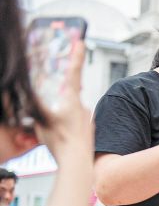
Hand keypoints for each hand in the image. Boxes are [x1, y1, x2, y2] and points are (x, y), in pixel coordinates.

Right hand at [36, 41, 92, 162]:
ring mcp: (88, 119)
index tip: (81, 41)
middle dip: (56, 104)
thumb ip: (33, 103)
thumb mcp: (39, 118)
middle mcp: (83, 107)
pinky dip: (66, 128)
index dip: (76, 56)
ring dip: (60, 119)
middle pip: (66, 98)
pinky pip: (75, 124)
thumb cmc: (59, 141)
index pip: (73, 72)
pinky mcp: (89, 130)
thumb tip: (22, 91)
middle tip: (51, 120)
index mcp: (72, 100)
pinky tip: (61, 138)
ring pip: (70, 113)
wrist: (77, 163)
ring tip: (54, 134)